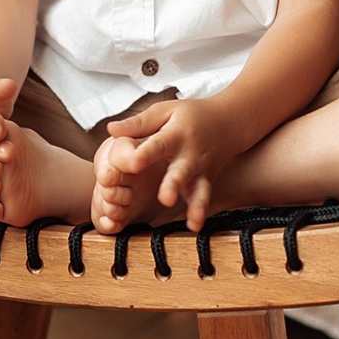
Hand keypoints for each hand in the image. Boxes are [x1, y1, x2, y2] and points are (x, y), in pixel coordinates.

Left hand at [99, 96, 242, 231]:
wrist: (227, 122)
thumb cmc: (189, 116)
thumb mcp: (165, 112)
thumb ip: (138, 123)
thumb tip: (111, 129)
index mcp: (175, 135)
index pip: (159, 145)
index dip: (146, 155)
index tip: (133, 164)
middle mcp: (190, 154)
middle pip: (181, 171)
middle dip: (173, 185)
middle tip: (165, 199)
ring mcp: (200, 170)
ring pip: (197, 189)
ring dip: (194, 204)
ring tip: (191, 220)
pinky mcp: (206, 181)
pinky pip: (204, 197)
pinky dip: (200, 211)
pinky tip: (195, 226)